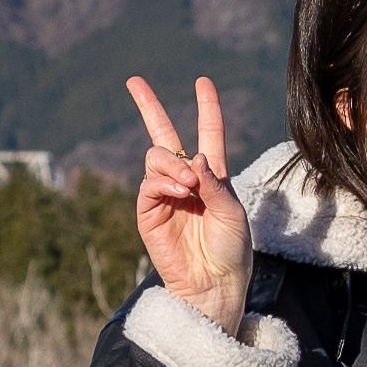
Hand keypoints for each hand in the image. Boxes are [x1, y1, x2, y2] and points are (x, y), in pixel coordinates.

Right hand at [128, 73, 250, 336]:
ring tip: (189, 185)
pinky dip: (164, 183)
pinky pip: (149, 185)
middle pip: (163, 136)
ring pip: (156, 159)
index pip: (208, 133)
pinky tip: (179, 192)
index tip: (203, 82)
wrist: (214, 285)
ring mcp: (165, 195)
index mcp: (213, 176)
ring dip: (172, 165)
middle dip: (148, 107)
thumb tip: (193, 158)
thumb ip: (215, 184)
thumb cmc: (231, 250)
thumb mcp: (233, 213)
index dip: (207, 107)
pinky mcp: (148, 213)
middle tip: (134, 81)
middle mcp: (186, 180)